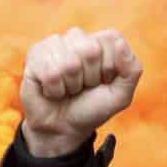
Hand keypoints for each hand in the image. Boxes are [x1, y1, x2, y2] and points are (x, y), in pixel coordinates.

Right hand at [20, 28, 142, 157]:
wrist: (63, 128)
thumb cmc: (92, 109)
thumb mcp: (120, 96)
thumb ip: (132, 70)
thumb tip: (120, 43)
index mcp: (100, 41)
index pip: (111, 38)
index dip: (109, 67)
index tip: (103, 81)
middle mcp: (77, 37)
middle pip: (90, 49)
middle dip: (89, 77)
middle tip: (83, 87)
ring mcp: (54, 44)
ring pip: (69, 62)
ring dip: (70, 85)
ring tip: (68, 89)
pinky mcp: (35, 55)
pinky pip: (50, 71)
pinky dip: (54, 89)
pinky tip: (52, 90)